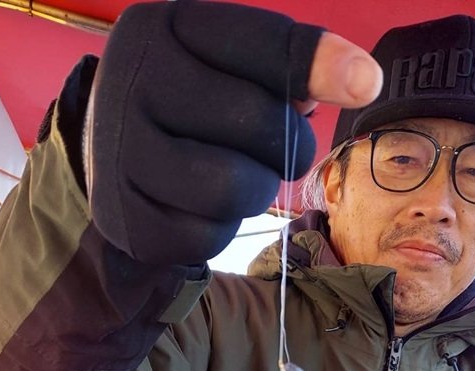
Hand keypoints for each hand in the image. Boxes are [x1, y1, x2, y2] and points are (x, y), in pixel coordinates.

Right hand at [86, 1, 381, 263]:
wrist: (107, 158)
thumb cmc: (188, 104)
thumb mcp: (223, 64)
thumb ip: (280, 67)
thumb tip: (356, 81)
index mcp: (159, 29)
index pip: (258, 45)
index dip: (317, 64)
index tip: (367, 83)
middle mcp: (130, 85)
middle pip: (259, 123)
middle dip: (290, 144)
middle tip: (277, 148)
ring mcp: (120, 159)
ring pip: (238, 188)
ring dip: (259, 190)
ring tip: (239, 176)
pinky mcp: (127, 221)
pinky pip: (210, 237)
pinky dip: (222, 228)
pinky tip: (201, 207)